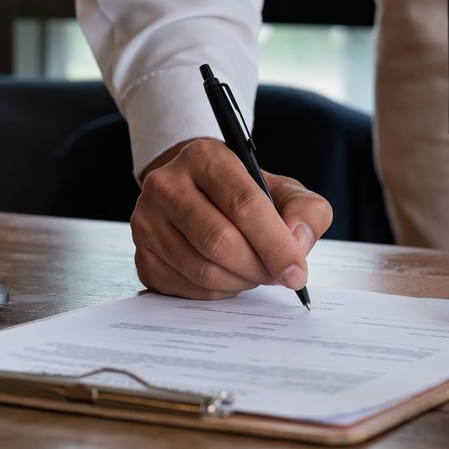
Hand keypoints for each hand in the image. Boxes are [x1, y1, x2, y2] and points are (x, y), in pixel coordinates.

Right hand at [130, 138, 332, 299]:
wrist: (195, 193)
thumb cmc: (243, 194)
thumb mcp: (282, 190)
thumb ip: (306, 211)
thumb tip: (296, 244)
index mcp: (204, 157)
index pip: (243, 204)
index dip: (275, 244)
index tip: (296, 272)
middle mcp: (165, 185)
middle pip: (220, 241)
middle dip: (258, 267)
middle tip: (276, 275)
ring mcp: (146, 222)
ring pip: (202, 269)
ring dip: (240, 281)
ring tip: (253, 272)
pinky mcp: (142, 256)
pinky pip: (187, 288)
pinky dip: (217, 291)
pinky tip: (228, 276)